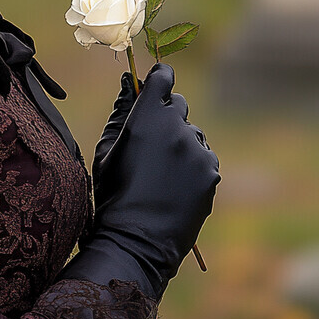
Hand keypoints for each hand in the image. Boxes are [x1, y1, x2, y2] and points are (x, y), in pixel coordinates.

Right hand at [56, 62, 219, 300]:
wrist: (137, 240)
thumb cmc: (112, 192)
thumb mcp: (107, 148)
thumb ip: (121, 110)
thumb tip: (129, 81)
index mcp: (147, 116)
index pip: (162, 78)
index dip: (158, 79)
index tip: (154, 86)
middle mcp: (176, 127)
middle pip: (178, 105)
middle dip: (166, 115)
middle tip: (151, 140)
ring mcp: (198, 150)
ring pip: (192, 133)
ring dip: (180, 142)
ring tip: (161, 172)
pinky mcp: (211, 172)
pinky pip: (204, 157)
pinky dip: (193, 165)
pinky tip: (174, 186)